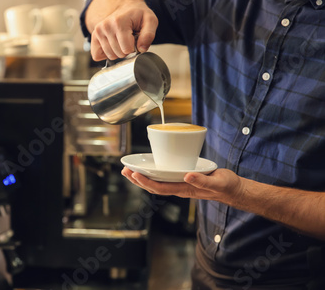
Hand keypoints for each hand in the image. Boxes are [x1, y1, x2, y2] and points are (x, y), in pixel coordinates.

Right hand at [85, 0, 157, 60]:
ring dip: (118, 52)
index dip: (134, 47)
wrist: (125, 7)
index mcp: (118, 22)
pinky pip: (97, 55)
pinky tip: (113, 44)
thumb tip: (141, 49)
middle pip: (118, 54)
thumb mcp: (150, 20)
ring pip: (110, 56)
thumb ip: (149, 35)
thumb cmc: (137, 15)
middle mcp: (105, 26)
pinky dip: (106, 54)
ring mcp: (98, 31)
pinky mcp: (94, 36)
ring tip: (121, 40)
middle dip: (126, 50)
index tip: (135, 38)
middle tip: (129, 38)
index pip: (127, 49)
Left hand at [121, 167, 243, 204]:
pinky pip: (164, 179)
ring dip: (142, 178)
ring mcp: (181, 185)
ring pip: (157, 184)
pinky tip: (148, 169)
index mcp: (185, 189)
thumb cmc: (226, 186)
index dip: (145, 182)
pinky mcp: (183, 179)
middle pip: (153, 187)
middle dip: (138, 180)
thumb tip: (187, 176)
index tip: (134, 175)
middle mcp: (180, 188)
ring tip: (129, 170)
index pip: (160, 188)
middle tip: (124, 170)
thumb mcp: (217, 182)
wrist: (233, 189)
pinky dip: (153, 174)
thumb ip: (203, 181)